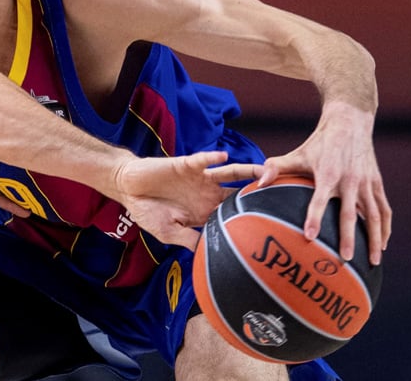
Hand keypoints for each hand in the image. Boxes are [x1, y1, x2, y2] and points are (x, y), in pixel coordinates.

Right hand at [112, 150, 261, 250]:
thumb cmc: (148, 212)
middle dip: (260, 192)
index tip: (274, 222)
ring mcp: (200, 178)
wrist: (128, 188)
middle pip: (241, 192)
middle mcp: (209, 194)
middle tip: (282, 194)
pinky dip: (212, 158)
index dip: (253, 217)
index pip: (236, 214)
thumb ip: (188, 240)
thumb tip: (208, 253)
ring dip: (247, 171)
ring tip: (265, 170)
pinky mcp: (187, 164)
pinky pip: (203, 160)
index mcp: (206, 212)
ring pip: (230, 173)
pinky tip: (223, 157)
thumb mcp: (167, 232)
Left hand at [258, 101, 390, 265]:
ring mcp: (366, 183)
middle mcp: (349, 180)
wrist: (349, 124)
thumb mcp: (297, 153)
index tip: (310, 237)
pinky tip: (383, 245)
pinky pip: (384, 210)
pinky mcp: (377, 184)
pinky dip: (386, 228)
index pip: (319, 200)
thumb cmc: (318, 143)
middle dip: (348, 237)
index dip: (314, 218)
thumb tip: (259, 183)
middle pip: (350, 214)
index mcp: (327, 174)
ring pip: (374, 216)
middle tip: (345, 259)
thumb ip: (275, 168)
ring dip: (374, 239)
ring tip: (372, 262)